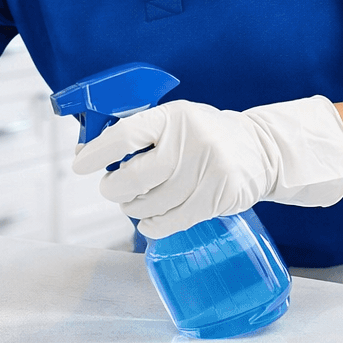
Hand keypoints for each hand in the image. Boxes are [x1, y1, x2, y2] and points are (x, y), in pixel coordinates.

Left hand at [72, 97, 342, 237]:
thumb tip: (86, 152)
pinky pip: (173, 221)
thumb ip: (138, 132)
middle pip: (134, 177)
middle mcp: (190, 141)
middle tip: (113, 189)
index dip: (97, 153)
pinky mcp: (218, 197)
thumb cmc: (205, 134)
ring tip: (136, 203)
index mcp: (173, 116)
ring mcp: (206, 170)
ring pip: (151, 204)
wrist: (262, 149)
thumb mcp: (175, 120)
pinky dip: (153, 226)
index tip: (80, 165)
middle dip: (114, 188)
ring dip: (134, 209)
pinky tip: (149, 221)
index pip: (126, 134)